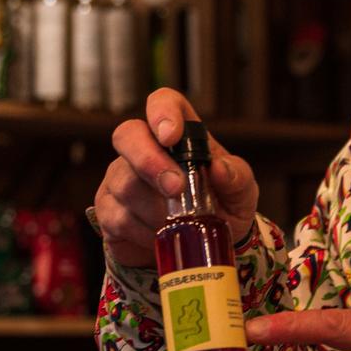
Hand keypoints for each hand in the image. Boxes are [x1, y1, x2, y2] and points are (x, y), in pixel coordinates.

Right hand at [93, 88, 258, 267]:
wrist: (201, 248)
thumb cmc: (222, 207)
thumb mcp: (241, 193)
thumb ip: (237, 177)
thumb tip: (220, 169)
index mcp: (180, 134)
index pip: (163, 102)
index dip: (162, 112)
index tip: (171, 136)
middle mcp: (144, 148)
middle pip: (127, 135)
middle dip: (148, 161)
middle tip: (175, 188)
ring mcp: (121, 177)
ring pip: (125, 183)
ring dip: (156, 208)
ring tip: (179, 223)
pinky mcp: (108, 209)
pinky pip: (117, 216)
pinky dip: (143, 231)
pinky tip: (159, 237)